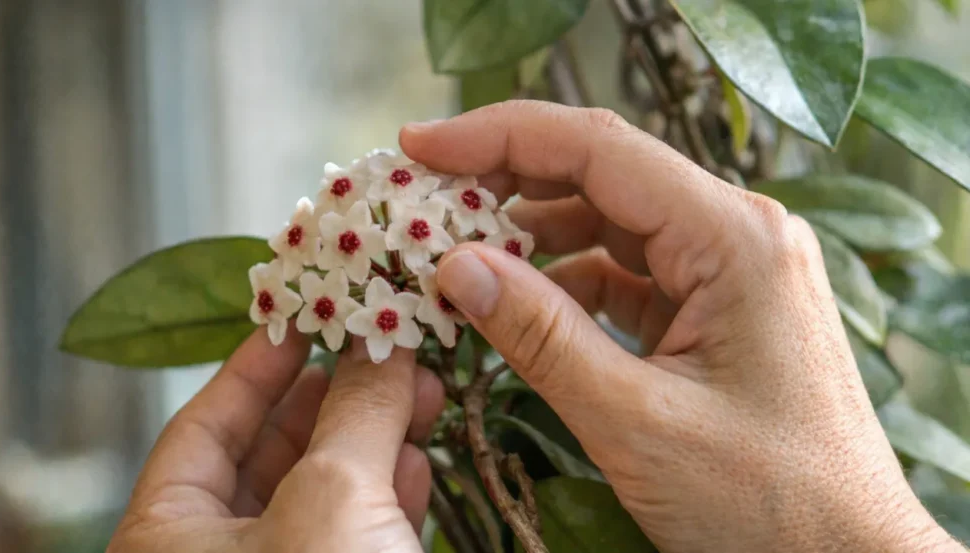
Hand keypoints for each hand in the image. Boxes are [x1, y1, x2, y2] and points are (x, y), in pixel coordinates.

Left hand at [107, 328, 444, 552]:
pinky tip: (420, 454)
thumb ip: (357, 410)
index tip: (302, 320)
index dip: (253, 366)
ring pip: (324, 493)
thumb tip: (383, 343)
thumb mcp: (333, 497)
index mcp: (168, 540)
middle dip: (332, 398)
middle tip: (378, 348)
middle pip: (268, 455)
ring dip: (374, 437)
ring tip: (418, 387)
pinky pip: (358, 534)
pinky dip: (390, 491)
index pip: (201, 427)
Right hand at [400, 101, 961, 552]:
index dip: (497, 137)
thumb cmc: (770, 503)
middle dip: (506, 184)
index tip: (420, 147)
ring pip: (609, 223)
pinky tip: (518, 304)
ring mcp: (728, 270)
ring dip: (532, 237)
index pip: (598, 148)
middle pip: (601, 175)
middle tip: (426, 207)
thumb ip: (541, 337)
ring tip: (459, 260)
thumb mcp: (637, 422)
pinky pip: (627, 273)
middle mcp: (737, 234)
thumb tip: (455, 267)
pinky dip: (566, 283)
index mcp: (734, 238)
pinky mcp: (714, 308)